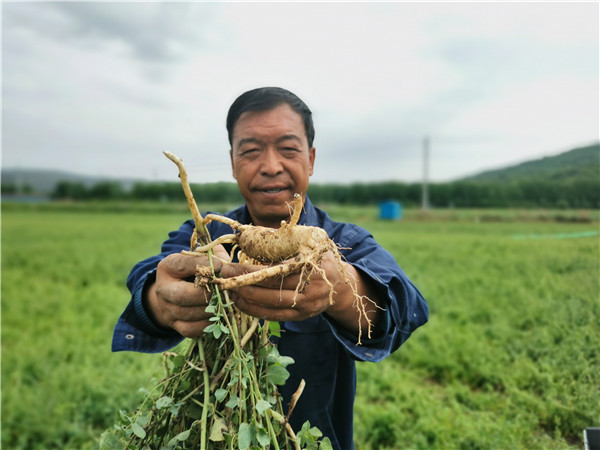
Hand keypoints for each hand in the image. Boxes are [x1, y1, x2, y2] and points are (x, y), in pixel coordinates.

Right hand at [144, 245, 228, 337]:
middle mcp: (163, 289)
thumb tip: (226, 265)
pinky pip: (191, 329)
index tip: (220, 265)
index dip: (202, 265)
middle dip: (205, 293)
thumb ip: (213, 255)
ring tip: (224, 302)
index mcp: (167, 267)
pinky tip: (217, 314)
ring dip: (210, 309)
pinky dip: (207, 323)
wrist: (176, 292)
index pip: (182, 265)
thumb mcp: (199, 257)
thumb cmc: (194, 270)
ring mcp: (167, 309)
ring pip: (188, 314)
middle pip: (182, 295)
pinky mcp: (175, 325)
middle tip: (222, 289)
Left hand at [221, 250, 384, 338]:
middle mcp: (308, 289)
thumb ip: (285, 240)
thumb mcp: (309, 243)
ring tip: (228, 291)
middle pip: (269, 290)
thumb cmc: (319, 259)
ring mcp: (304, 306)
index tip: (228, 266)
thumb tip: (251, 234)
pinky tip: (240, 302)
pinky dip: (254, 311)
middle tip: (222, 279)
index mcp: (309, 267)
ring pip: (269, 306)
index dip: (248, 270)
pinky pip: (273, 317)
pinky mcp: (300, 317)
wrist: (341, 286)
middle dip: (242, 285)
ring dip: (245, 300)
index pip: (273, 270)